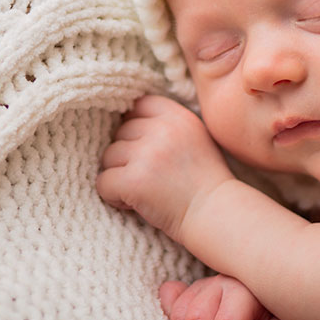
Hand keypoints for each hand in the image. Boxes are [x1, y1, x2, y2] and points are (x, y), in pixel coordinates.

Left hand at [96, 94, 232, 240]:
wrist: (216, 215)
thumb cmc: (206, 183)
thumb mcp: (196, 138)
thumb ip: (167, 125)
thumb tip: (126, 119)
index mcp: (179, 116)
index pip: (139, 105)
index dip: (135, 125)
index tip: (143, 147)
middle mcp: (163, 130)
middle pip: (120, 131)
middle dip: (127, 155)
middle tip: (147, 177)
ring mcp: (147, 154)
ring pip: (108, 156)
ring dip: (119, 175)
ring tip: (142, 191)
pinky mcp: (134, 180)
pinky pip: (103, 182)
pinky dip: (113, 196)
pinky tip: (133, 203)